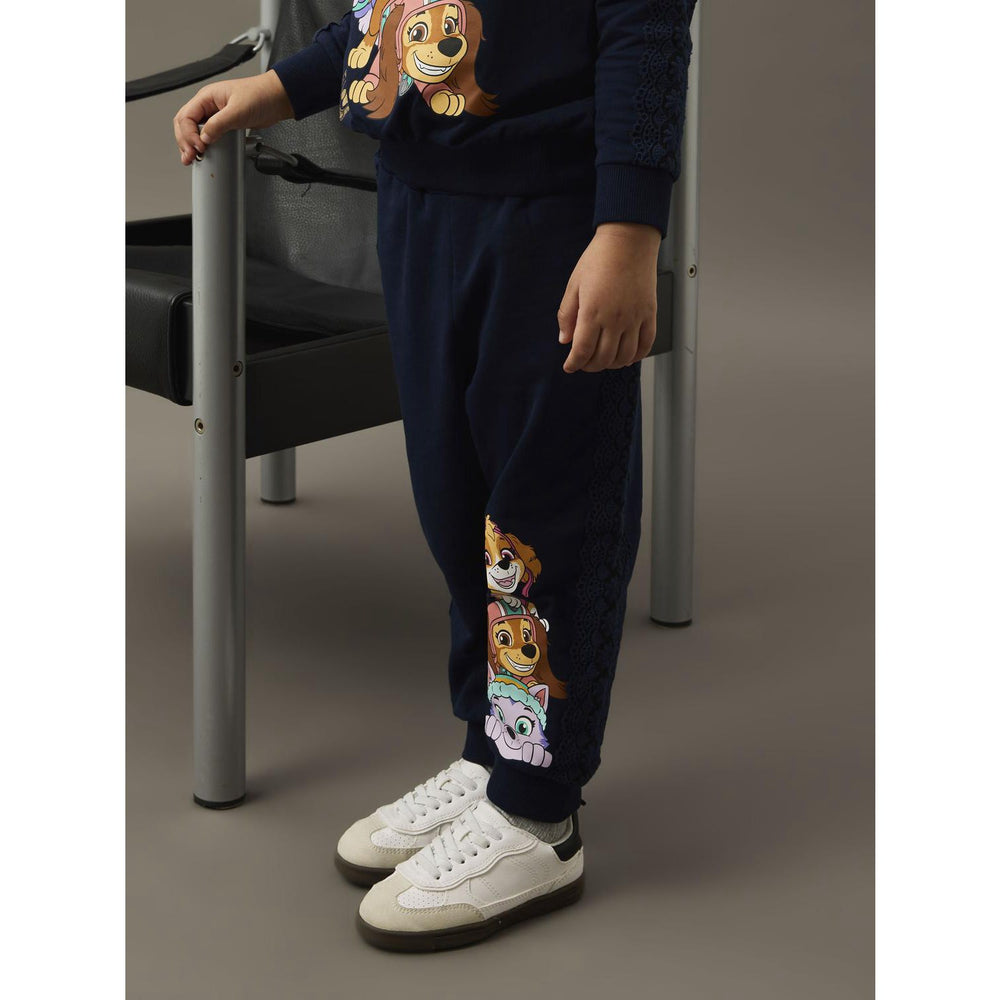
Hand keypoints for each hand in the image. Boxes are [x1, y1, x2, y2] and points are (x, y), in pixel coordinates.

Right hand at [173, 70, 294, 165]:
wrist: (277, 99)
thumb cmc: (260, 96)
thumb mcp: (238, 111)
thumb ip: (219, 125)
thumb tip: (205, 138)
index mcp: (206, 97)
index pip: (186, 117)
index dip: (188, 135)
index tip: (199, 148)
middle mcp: (208, 105)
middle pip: (185, 124)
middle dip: (185, 142)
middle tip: (189, 158)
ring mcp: (215, 115)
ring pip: (194, 131)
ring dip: (191, 145)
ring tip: (192, 159)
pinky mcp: (225, 124)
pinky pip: (208, 135)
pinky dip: (204, 145)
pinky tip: (204, 153)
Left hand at [558, 222, 659, 372]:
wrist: (628, 240)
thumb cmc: (599, 258)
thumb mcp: (574, 285)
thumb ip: (567, 315)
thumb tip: (565, 340)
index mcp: (592, 312)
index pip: (582, 351)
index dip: (574, 363)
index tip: (570, 366)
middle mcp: (615, 319)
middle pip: (603, 358)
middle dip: (590, 366)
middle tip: (584, 363)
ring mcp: (634, 318)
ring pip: (624, 357)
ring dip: (612, 364)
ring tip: (604, 360)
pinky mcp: (649, 314)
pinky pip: (646, 345)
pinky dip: (636, 357)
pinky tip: (627, 357)